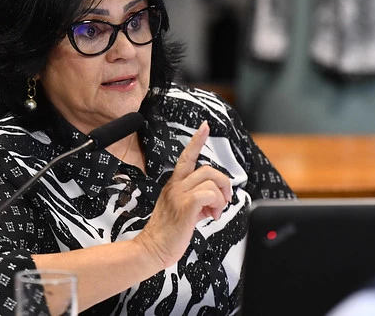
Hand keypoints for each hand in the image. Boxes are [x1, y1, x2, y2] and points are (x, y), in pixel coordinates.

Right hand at [134, 121, 232, 268]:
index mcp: (175, 184)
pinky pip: (208, 195)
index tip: (204, 126)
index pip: (186, 156)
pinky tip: (211, 215)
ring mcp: (179, 195)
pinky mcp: (184, 207)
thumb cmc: (167, 232)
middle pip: (207, 170)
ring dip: (220, 198)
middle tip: (223, 201)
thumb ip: (198, 200)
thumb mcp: (182, 210)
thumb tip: (216, 201)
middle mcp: (176, 186)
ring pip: (211, 182)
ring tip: (214, 212)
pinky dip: (216, 204)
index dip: (196, 140)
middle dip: (223, 184)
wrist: (152, 248)